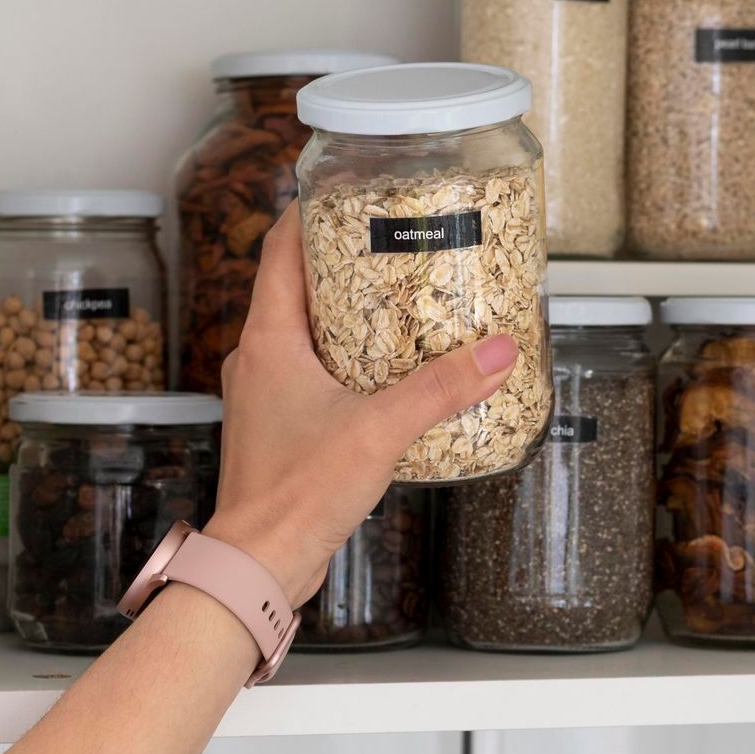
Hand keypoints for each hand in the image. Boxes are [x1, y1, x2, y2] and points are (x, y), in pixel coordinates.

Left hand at [200, 204, 518, 603]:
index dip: (310, 213)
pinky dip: (348, 361)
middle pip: (297, 286)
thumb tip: (496, 353)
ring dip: (349, 315)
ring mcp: (266, 394)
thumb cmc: (294, 495)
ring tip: (403, 304)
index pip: (280, 249)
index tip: (347, 190)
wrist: (259, 563)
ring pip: (306, 333)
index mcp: (267, 339)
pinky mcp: (281, 427)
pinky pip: (313, 373)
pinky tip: (390, 374)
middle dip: (345, 263)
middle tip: (395, 244)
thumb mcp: (379, 429)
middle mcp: (258, 359)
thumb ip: (441, 387)